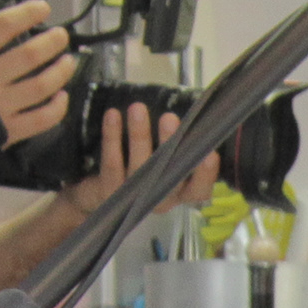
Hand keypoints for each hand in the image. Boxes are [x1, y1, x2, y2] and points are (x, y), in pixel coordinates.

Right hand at [0, 2, 78, 173]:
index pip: (4, 26)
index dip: (27, 13)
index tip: (42, 8)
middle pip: (31, 54)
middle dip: (53, 41)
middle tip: (61, 36)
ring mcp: (0, 105)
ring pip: (43, 84)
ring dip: (62, 71)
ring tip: (68, 61)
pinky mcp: (8, 130)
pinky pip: (42, 119)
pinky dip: (58, 107)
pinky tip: (62, 96)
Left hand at [51, 100, 219, 227]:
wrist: (98, 195)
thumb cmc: (141, 171)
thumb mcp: (164, 161)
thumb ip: (178, 147)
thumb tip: (191, 116)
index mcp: (180, 192)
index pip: (199, 189)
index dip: (205, 174)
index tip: (210, 154)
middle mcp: (161, 199)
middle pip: (168, 176)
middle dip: (170, 146)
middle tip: (169, 119)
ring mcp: (134, 199)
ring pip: (139, 168)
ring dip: (139, 135)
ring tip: (138, 109)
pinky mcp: (109, 192)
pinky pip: (112, 163)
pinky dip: (112, 137)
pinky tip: (113, 116)